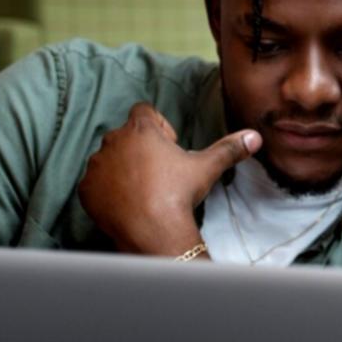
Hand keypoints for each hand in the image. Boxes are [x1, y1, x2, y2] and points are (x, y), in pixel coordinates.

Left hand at [78, 102, 260, 255]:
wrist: (153, 231)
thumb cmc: (178, 194)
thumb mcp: (206, 168)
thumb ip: (229, 148)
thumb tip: (254, 137)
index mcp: (140, 130)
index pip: (144, 111)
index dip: (159, 126)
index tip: (169, 147)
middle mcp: (113, 141)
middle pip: (126, 135)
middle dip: (140, 148)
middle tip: (159, 173)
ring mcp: (96, 165)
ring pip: (109, 158)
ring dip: (122, 168)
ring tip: (142, 190)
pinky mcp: (86, 188)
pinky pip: (94, 182)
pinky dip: (107, 190)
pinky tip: (125, 203)